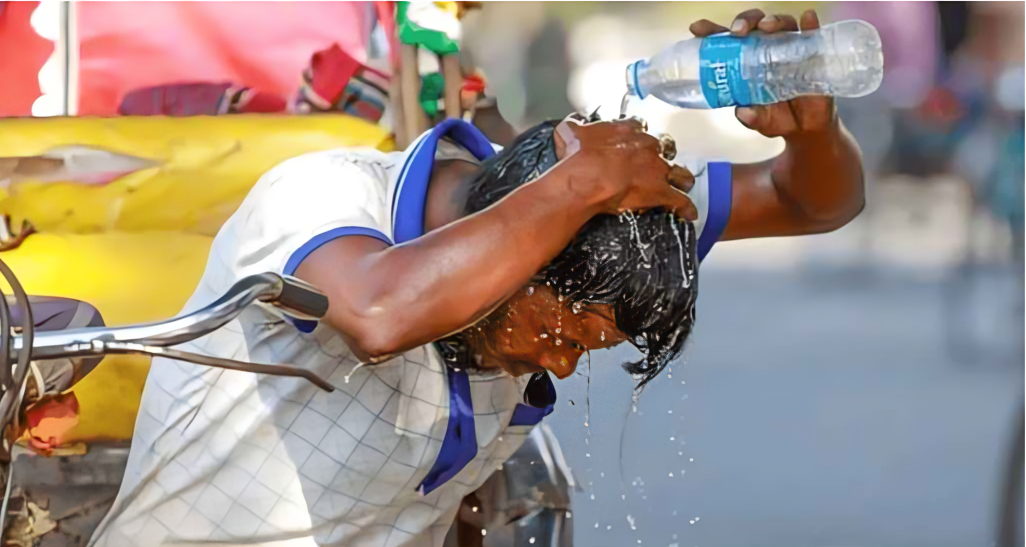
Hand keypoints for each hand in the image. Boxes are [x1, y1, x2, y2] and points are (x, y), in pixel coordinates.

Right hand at [555, 117, 696, 218]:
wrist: (586, 178)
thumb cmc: (577, 156)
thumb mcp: (570, 132)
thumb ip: (575, 127)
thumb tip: (570, 128)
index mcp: (627, 130)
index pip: (640, 126)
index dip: (639, 135)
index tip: (635, 140)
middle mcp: (647, 146)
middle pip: (664, 147)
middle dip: (663, 155)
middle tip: (656, 164)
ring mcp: (656, 169)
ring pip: (679, 172)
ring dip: (681, 178)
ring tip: (682, 184)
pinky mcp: (660, 192)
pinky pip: (680, 201)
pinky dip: (685, 207)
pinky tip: (689, 213)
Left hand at [690, 9, 837, 138]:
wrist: (805, 128)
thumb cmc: (776, 118)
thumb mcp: (760, 121)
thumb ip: (751, 118)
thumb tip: (745, 112)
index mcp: (744, 61)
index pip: (725, 41)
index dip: (710, 31)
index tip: (697, 28)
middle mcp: (765, 49)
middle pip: (752, 25)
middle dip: (744, 22)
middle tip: (738, 31)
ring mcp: (788, 49)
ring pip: (780, 24)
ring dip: (772, 21)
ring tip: (767, 27)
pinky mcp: (811, 53)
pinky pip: (811, 34)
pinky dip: (809, 25)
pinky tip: (808, 19)